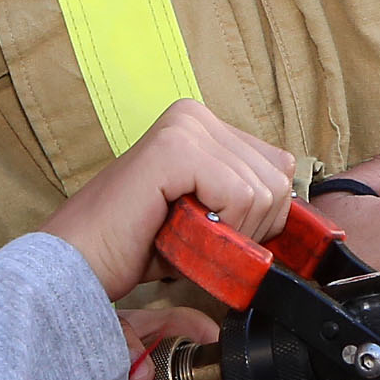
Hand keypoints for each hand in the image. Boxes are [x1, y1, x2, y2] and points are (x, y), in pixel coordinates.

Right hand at [41, 100, 293, 299]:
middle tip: (196, 240)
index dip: (259, 218)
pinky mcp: (175, 148)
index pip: (279, 168)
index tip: (216, 235)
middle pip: (277, 180)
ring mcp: (185, 127)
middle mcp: (195, 115)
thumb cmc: (134, 245)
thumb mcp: (207, 220)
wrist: (77, 264)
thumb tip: (302, 213)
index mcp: (203, 125)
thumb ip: (249, 205)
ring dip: (230, 235)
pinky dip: (221, 231)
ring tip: (182, 236)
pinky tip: (180, 233)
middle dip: (247, 229)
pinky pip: (240, 196)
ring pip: (263, 192)